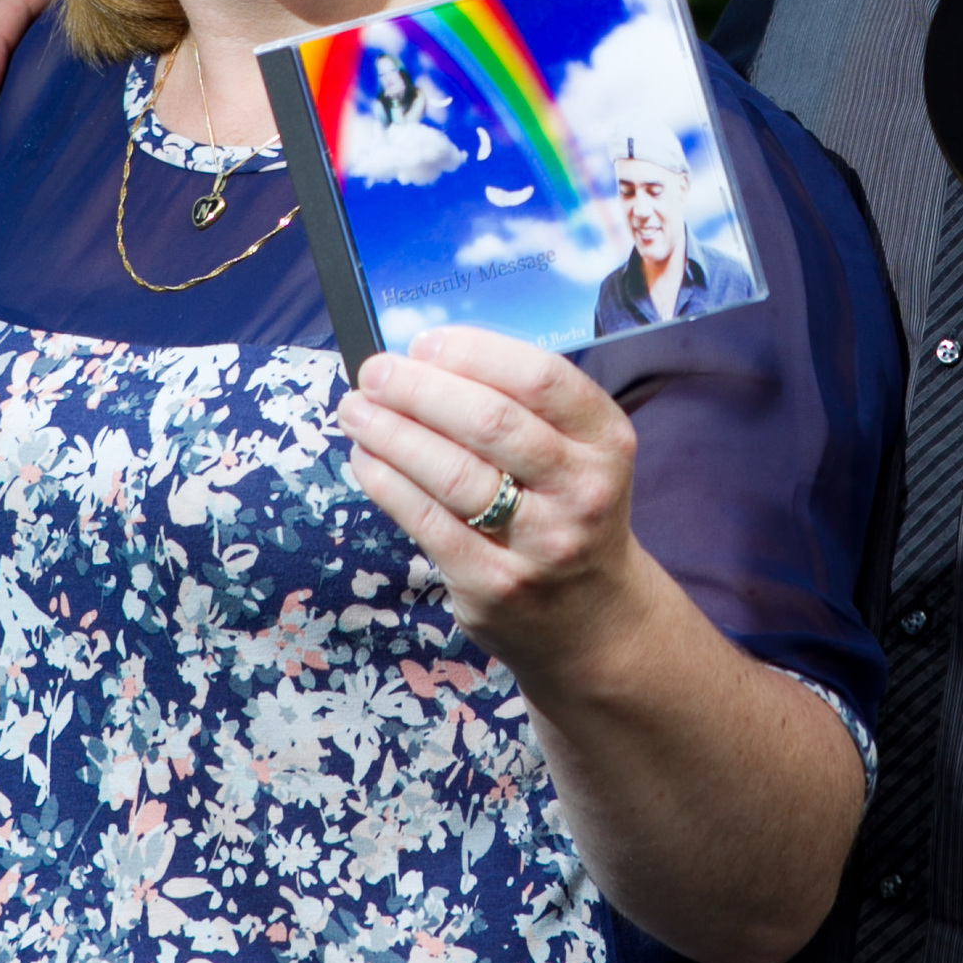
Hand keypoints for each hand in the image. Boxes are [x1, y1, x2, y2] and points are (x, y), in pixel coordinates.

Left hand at [337, 327, 656, 674]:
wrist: (593, 620)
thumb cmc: (567, 513)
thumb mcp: (578, 454)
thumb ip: (522, 408)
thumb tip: (423, 360)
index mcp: (607, 441)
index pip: (540, 378)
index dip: (473, 352)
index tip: (423, 343)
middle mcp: (582, 491)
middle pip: (491, 422)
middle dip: (419, 388)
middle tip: (375, 372)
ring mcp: (540, 544)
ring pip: (452, 472)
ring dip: (390, 432)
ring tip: (356, 410)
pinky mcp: (494, 585)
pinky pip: (427, 521)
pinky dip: (387, 483)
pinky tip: (365, 460)